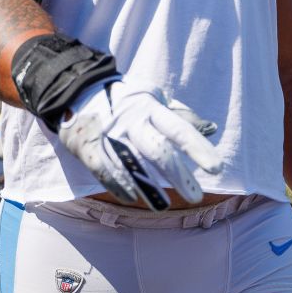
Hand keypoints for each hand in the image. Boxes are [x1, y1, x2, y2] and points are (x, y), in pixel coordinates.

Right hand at [57, 79, 220, 210]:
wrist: (75, 86)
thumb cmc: (122, 97)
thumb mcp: (152, 98)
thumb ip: (181, 115)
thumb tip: (211, 128)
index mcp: (150, 107)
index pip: (179, 129)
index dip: (198, 148)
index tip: (216, 167)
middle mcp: (131, 121)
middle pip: (158, 150)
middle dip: (178, 175)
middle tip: (196, 197)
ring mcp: (108, 133)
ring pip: (132, 163)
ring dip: (148, 186)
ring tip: (163, 206)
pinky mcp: (87, 144)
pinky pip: (103, 168)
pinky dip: (116, 183)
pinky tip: (130, 198)